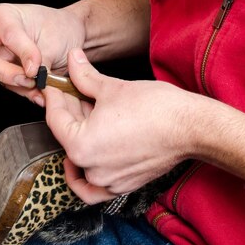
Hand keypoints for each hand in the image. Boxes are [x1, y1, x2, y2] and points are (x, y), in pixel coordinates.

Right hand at [0, 3, 85, 102]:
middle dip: (6, 74)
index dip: (23, 52)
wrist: (71, 38)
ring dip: (21, 86)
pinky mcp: (6, 74)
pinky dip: (27, 92)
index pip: (6, 36)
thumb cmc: (60, 29)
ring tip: (43, 87)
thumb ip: (41, 59)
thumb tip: (34, 77)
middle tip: (29, 81)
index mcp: (2, 16)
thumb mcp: (54, 40)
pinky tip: (41, 92)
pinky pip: (10, 87)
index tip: (38, 65)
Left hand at [44, 48, 196, 203]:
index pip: (55, 118)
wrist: (190, 128)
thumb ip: (84, 76)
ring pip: (79, 160)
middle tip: (74, 90)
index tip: (55, 84)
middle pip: (67, 137)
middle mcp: (91, 169)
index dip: (54, 96)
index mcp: (80, 146)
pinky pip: (95, 184)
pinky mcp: (123, 185)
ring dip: (79, 135)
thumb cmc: (155, 109)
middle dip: (69, 112)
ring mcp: (107, 181)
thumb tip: (72, 60)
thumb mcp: (111, 88)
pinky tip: (89, 152)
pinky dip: (87, 171)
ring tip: (88, 113)